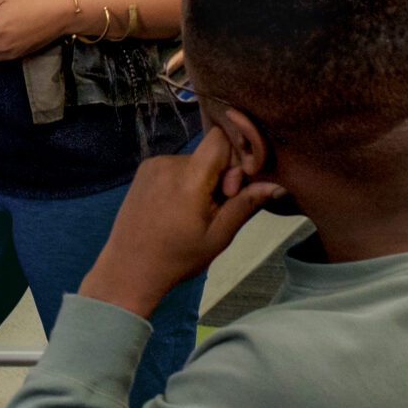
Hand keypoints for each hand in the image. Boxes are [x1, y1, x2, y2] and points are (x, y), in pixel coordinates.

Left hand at [76, 126, 285, 317]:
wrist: (128, 269)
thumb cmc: (177, 258)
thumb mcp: (218, 236)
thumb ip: (246, 205)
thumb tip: (279, 186)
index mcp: (189, 178)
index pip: (221, 138)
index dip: (234, 158)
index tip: (229, 191)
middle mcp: (168, 162)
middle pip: (209, 154)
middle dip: (219, 177)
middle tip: (211, 212)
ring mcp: (153, 164)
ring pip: (194, 161)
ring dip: (201, 181)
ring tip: (190, 215)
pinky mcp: (144, 170)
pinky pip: (176, 167)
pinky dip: (184, 182)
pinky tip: (175, 210)